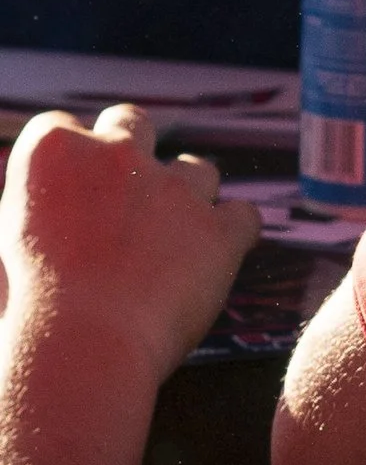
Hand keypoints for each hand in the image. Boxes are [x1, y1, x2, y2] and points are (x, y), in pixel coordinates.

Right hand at [0, 106, 258, 384]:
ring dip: (189, 195)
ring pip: (196, 169)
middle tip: (128, 194)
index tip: (73, 188)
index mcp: (53, 150)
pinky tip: (219, 254)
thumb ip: (36, 208)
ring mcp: (174, 189)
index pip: (61, 127)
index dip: (71, 158)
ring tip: (175, 237)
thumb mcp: (10, 241)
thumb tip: (51, 211)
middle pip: (131, 121)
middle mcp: (115, 154)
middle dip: (131, 149)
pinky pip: (244, 216)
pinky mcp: (219, 230)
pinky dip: (234, 233)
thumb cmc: (28, 305)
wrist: (81, 343)